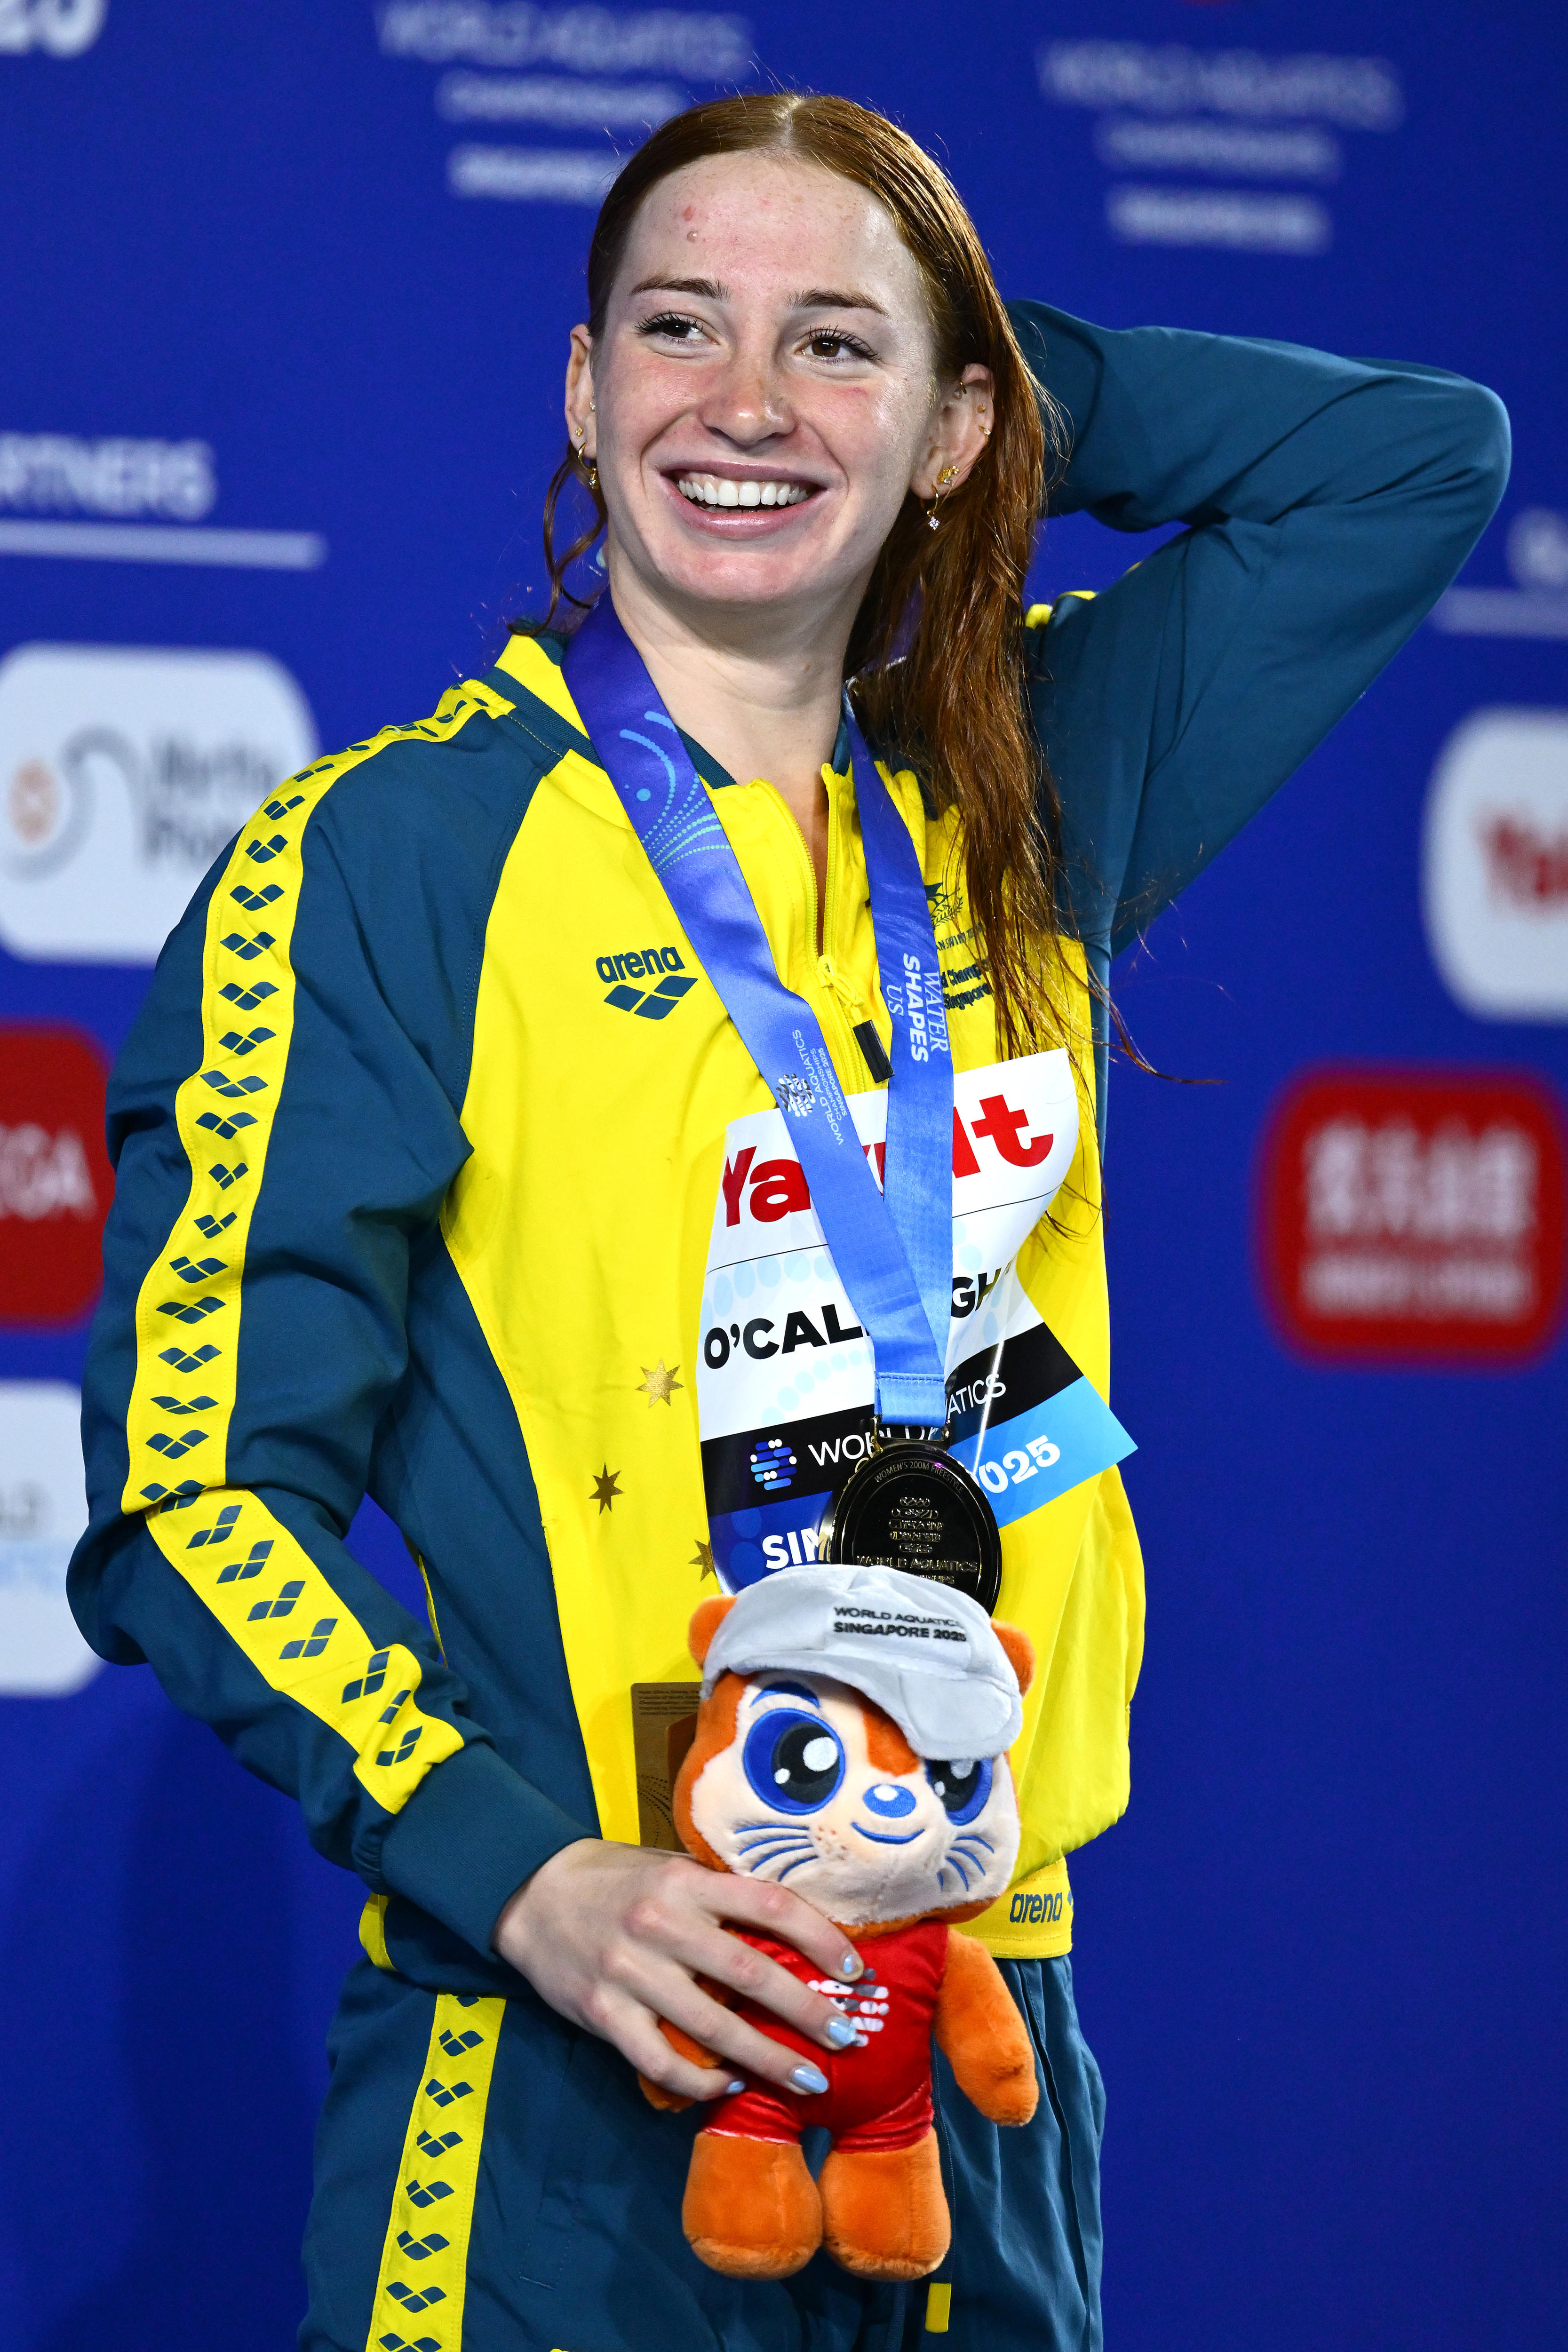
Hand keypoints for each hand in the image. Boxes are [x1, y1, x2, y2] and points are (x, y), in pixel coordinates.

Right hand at [493, 1838, 865, 2102]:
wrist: (533, 1892)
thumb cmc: (618, 1880)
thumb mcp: (671, 1869)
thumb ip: (720, 1897)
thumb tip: (792, 1931)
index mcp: (687, 1881)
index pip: (770, 1905)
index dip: (820, 1938)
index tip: (854, 1971)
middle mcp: (662, 1923)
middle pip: (751, 1973)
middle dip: (806, 2011)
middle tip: (846, 2039)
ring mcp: (630, 1971)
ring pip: (712, 2026)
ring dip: (766, 2059)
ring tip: (807, 2080)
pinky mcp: (602, 2011)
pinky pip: (660, 2059)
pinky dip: (699, 2083)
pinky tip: (729, 2088)